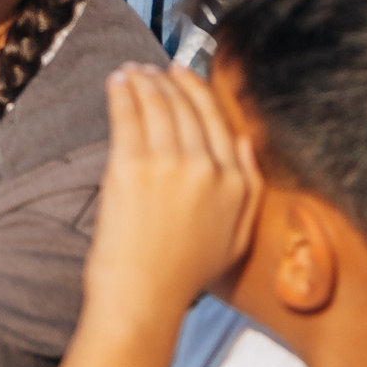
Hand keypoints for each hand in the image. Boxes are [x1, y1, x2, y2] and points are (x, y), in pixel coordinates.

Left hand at [90, 64, 259, 323]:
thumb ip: (249, 186)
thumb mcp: (237, 236)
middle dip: (165, 80)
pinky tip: (117, 83)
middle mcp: (207, 167)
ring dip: (142, 81)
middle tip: (150, 70)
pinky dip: (122, 92)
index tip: (180, 74)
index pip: (216, 118)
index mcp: (235, 183)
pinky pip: (128, 114)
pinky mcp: (131, 165)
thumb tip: (245, 142)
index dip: (195, 89)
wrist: (143, 297)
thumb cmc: (184, 273)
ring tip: (131, 72)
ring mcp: (169, 163)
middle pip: (185, 106)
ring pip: (157, 104)